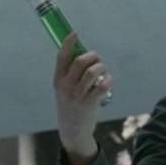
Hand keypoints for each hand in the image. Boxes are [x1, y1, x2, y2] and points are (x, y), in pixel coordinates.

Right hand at [54, 32, 112, 161]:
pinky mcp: (89, 103)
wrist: (72, 130)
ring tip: (103, 71)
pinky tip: (107, 81)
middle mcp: (66, 86)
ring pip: (92, 72)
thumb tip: (84, 55)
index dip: (68, 43)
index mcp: (57, 80)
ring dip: (101, 67)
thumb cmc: (71, 105)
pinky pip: (102, 85)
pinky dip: (108, 79)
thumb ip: (70, 74)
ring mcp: (77, 95)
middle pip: (80, 61)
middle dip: (93, 56)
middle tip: (97, 59)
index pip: (61, 57)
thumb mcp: (64, 89)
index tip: (75, 33)